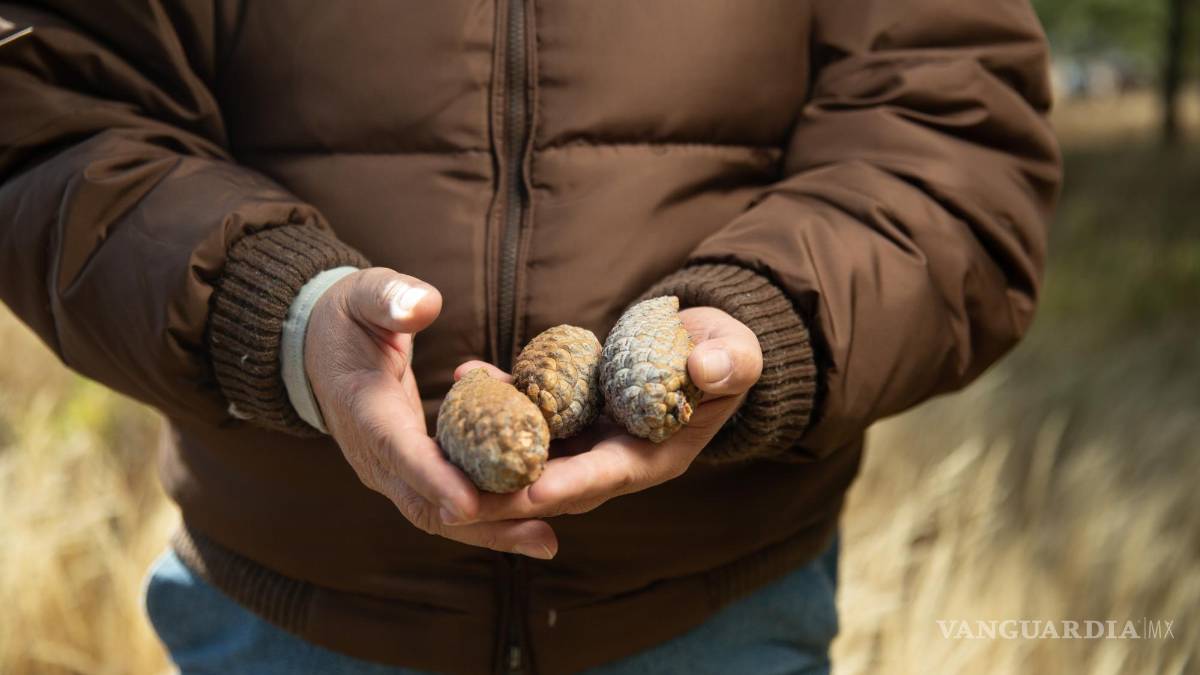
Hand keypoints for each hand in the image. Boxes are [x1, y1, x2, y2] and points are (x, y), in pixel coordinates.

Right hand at [305, 268, 556, 558]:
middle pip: (424, 502)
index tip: (469, 503)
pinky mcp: (407, 473)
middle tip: (539, 532)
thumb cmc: (348, 317)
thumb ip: (389, 297)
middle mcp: (374, 454)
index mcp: (364, 408)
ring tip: (546, 540)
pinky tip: (533, 522)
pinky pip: (446, 503)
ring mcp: (389, 470)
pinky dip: (487, 517)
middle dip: (481, 521)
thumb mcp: (364, 295)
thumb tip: (423, 306)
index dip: (433, 478)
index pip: (397, 450)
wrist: (318, 349)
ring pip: (438, 513)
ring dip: (491, 530)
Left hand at [457, 306, 762, 521]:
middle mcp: (614, 459)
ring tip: (446, 431)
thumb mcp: (738, 353)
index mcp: (655, 457)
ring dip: (491, 448)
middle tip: (461, 490)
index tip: (532, 489)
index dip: (571, 484)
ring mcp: (587, 442)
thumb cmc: (724, 351)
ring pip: (532, 452)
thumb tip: (706, 367)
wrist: (700, 342)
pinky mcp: (568, 417)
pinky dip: (499, 400)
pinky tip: (467, 376)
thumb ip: (729, 362)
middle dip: (510, 491)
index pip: (608, 478)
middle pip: (556, 483)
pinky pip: (528, 414)